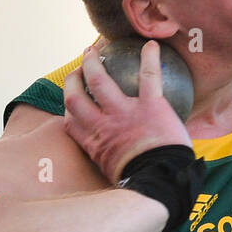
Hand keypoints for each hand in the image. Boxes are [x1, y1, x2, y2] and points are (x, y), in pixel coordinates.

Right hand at [63, 39, 192, 183]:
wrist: (162, 182)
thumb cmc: (147, 185)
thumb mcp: (120, 179)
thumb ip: (117, 165)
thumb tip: (125, 167)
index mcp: (96, 146)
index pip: (72, 124)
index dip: (69, 111)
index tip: (72, 103)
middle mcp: (103, 126)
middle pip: (75, 98)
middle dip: (72, 81)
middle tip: (77, 71)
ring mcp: (124, 113)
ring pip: (99, 80)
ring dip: (93, 63)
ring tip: (92, 51)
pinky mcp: (150, 105)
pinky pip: (149, 76)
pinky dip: (151, 58)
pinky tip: (152, 46)